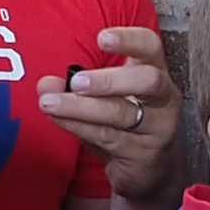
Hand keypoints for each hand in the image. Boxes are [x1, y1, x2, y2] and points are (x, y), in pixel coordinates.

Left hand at [39, 26, 183, 203]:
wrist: (149, 170)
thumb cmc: (126, 125)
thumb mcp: (102, 101)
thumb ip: (74, 88)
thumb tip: (45, 84)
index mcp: (154, 72)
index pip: (150, 47)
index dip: (130, 39)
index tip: (102, 39)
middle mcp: (164, 98)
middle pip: (148, 81)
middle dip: (109, 80)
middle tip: (76, 82)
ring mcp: (158, 128)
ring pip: (121, 114)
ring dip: (81, 108)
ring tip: (51, 103)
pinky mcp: (145, 154)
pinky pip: (109, 137)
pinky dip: (80, 127)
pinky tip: (59, 119)